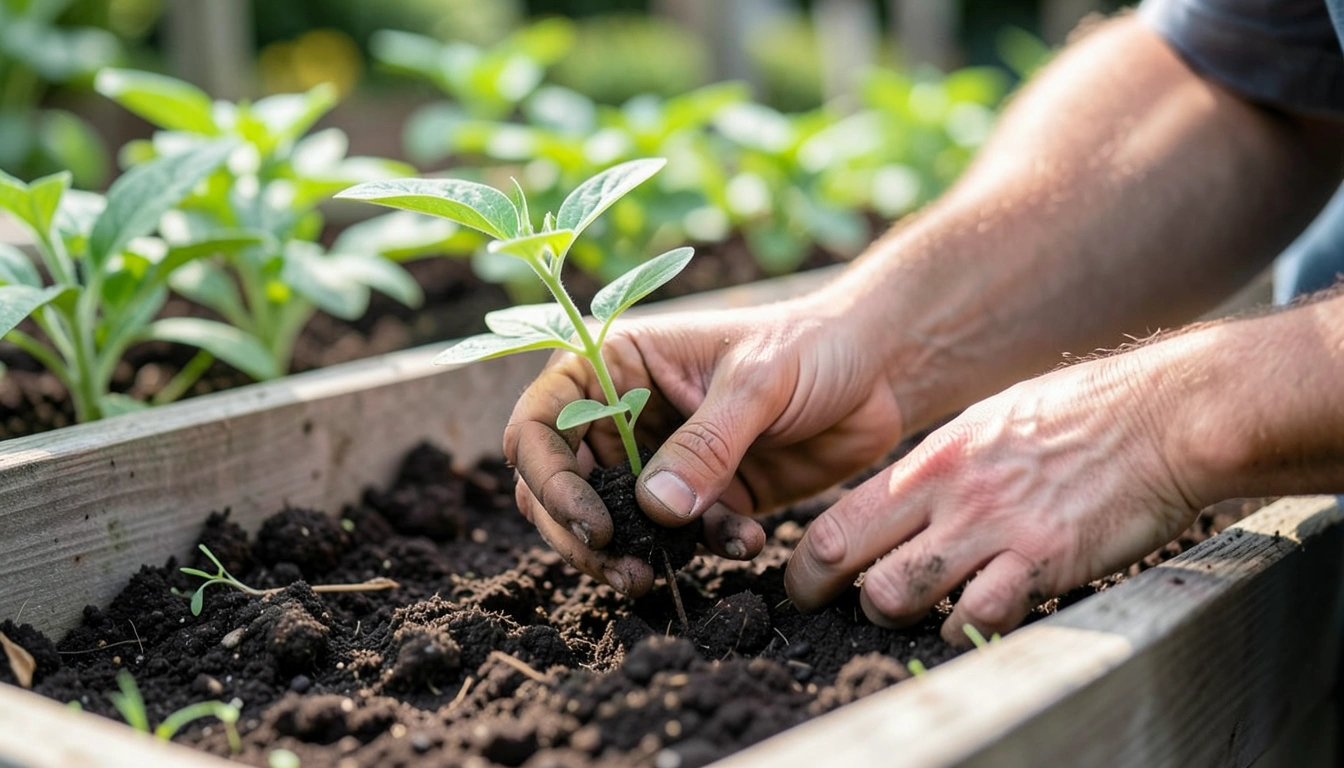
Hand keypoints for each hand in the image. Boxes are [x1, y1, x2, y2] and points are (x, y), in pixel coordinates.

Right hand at [504, 295, 905, 595]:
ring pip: (613, 521)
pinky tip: (746, 541)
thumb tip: (655, 509)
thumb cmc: (811, 346)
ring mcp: (660, 459)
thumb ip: (707, 444)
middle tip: (622, 568)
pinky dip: (701, 551)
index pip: (542, 423)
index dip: (549, 478)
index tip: (593, 522)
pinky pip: (678, 538)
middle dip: (579, 534)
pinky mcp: (701, 497)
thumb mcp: (758, 382)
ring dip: (631, 555)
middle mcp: (623, 413)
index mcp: (614, 364)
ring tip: (659, 579)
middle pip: (560, 484)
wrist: (877, 372)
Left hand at [785, 348, 1201, 645]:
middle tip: (842, 611)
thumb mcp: (984, 423)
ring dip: (901, 615)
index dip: (807, 567)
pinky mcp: (1043, 560)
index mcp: (929, 460)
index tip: (808, 584)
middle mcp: (948, 494)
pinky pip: (978, 616)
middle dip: (829, 597)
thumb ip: (937, 468)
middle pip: (846, 561)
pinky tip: (981, 618)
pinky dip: (968, 630)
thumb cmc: (1076, 415)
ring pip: (898, 595)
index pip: (835, 522)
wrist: (1161, 416)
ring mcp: (993, 528)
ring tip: (922, 611)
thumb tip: (896, 501)